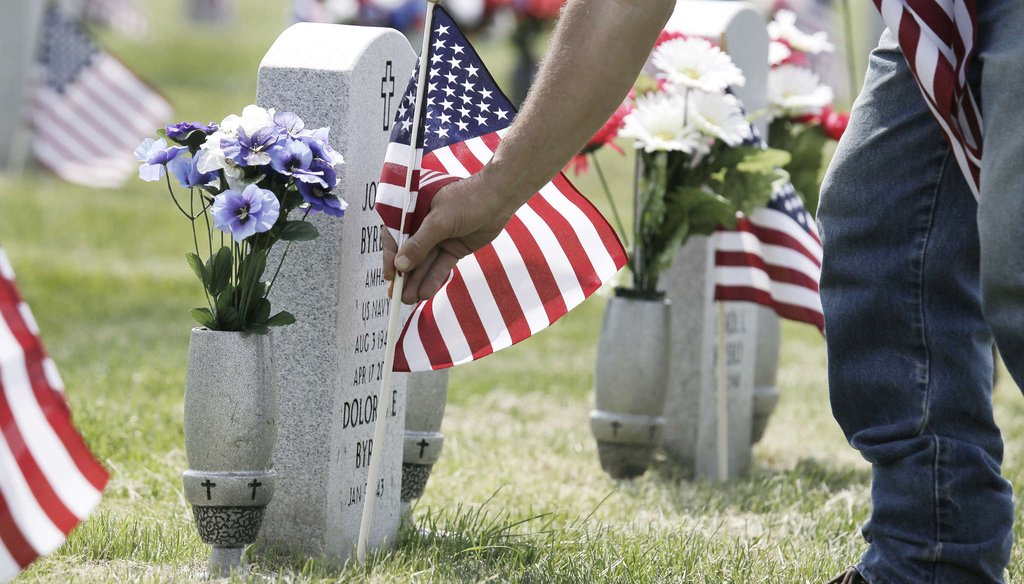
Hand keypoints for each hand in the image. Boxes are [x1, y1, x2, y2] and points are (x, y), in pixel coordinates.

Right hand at [383, 172, 515, 303]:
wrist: (498, 199)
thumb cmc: (467, 201)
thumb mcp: (440, 221)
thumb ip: (420, 243)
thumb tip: (400, 265)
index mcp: (413, 212)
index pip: (395, 237)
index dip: (390, 257)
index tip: (389, 276)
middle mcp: (423, 227)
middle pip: (409, 254)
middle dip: (403, 276)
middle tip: (395, 296)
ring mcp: (439, 239)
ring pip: (424, 264)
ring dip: (416, 281)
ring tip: (408, 300)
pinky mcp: (453, 249)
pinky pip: (440, 266)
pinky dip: (433, 279)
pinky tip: (425, 293)